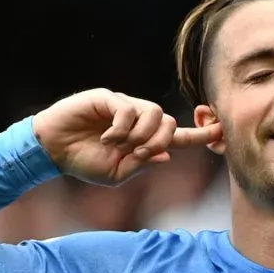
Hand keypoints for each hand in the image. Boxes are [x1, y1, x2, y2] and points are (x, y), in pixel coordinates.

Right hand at [32, 89, 221, 185]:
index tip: (220, 133)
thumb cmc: (83, 162)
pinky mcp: (108, 98)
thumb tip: (166, 156)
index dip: (199, 135)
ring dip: (141, 136)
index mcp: (142, 139)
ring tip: (120, 146)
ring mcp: (124, 107)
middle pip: (169, 123)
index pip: (177, 136)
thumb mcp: (116, 174)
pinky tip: (107, 137)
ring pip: (154, 113)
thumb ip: (141, 165)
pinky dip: (121, 129)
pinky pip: (129, 109)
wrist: (53, 151)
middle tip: (137, 155)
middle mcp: (137, 120)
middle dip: (159, 142)